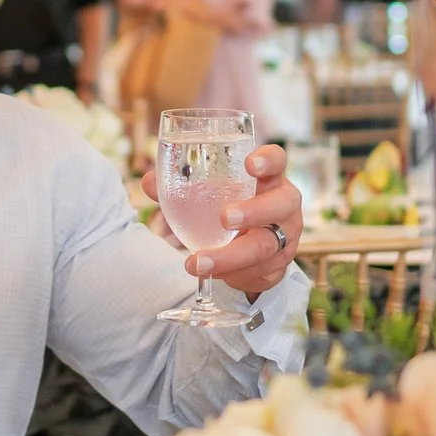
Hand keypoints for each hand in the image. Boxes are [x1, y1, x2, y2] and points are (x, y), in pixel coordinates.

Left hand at [139, 143, 299, 297]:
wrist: (253, 251)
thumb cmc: (232, 208)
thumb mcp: (212, 195)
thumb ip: (181, 187)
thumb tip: (149, 182)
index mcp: (268, 178)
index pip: (277, 160)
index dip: (268, 160)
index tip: (250, 164)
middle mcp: (283, 205)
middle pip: (280, 204)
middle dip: (253, 212)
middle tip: (224, 218)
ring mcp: (286, 237)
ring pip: (266, 246)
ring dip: (231, 256)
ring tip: (199, 262)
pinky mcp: (280, 266)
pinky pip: (260, 272)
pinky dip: (233, 275)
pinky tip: (210, 274)